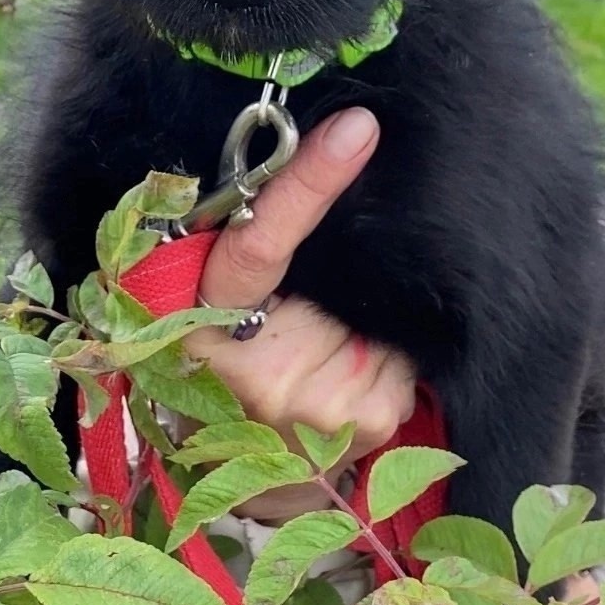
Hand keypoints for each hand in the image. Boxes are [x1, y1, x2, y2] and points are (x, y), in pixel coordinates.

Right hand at [183, 108, 416, 520]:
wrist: (244, 475)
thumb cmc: (223, 360)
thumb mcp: (212, 296)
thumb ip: (251, 238)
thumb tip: (329, 153)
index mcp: (202, 318)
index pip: (260, 241)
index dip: (308, 183)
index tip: (356, 129)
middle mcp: (259, 369)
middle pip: (337, 277)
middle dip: (339, 274)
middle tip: (306, 303)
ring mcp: (318, 403)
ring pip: (375, 316)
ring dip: (360, 320)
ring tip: (320, 347)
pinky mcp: (367, 422)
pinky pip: (401, 354)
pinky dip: (383, 353)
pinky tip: (345, 372)